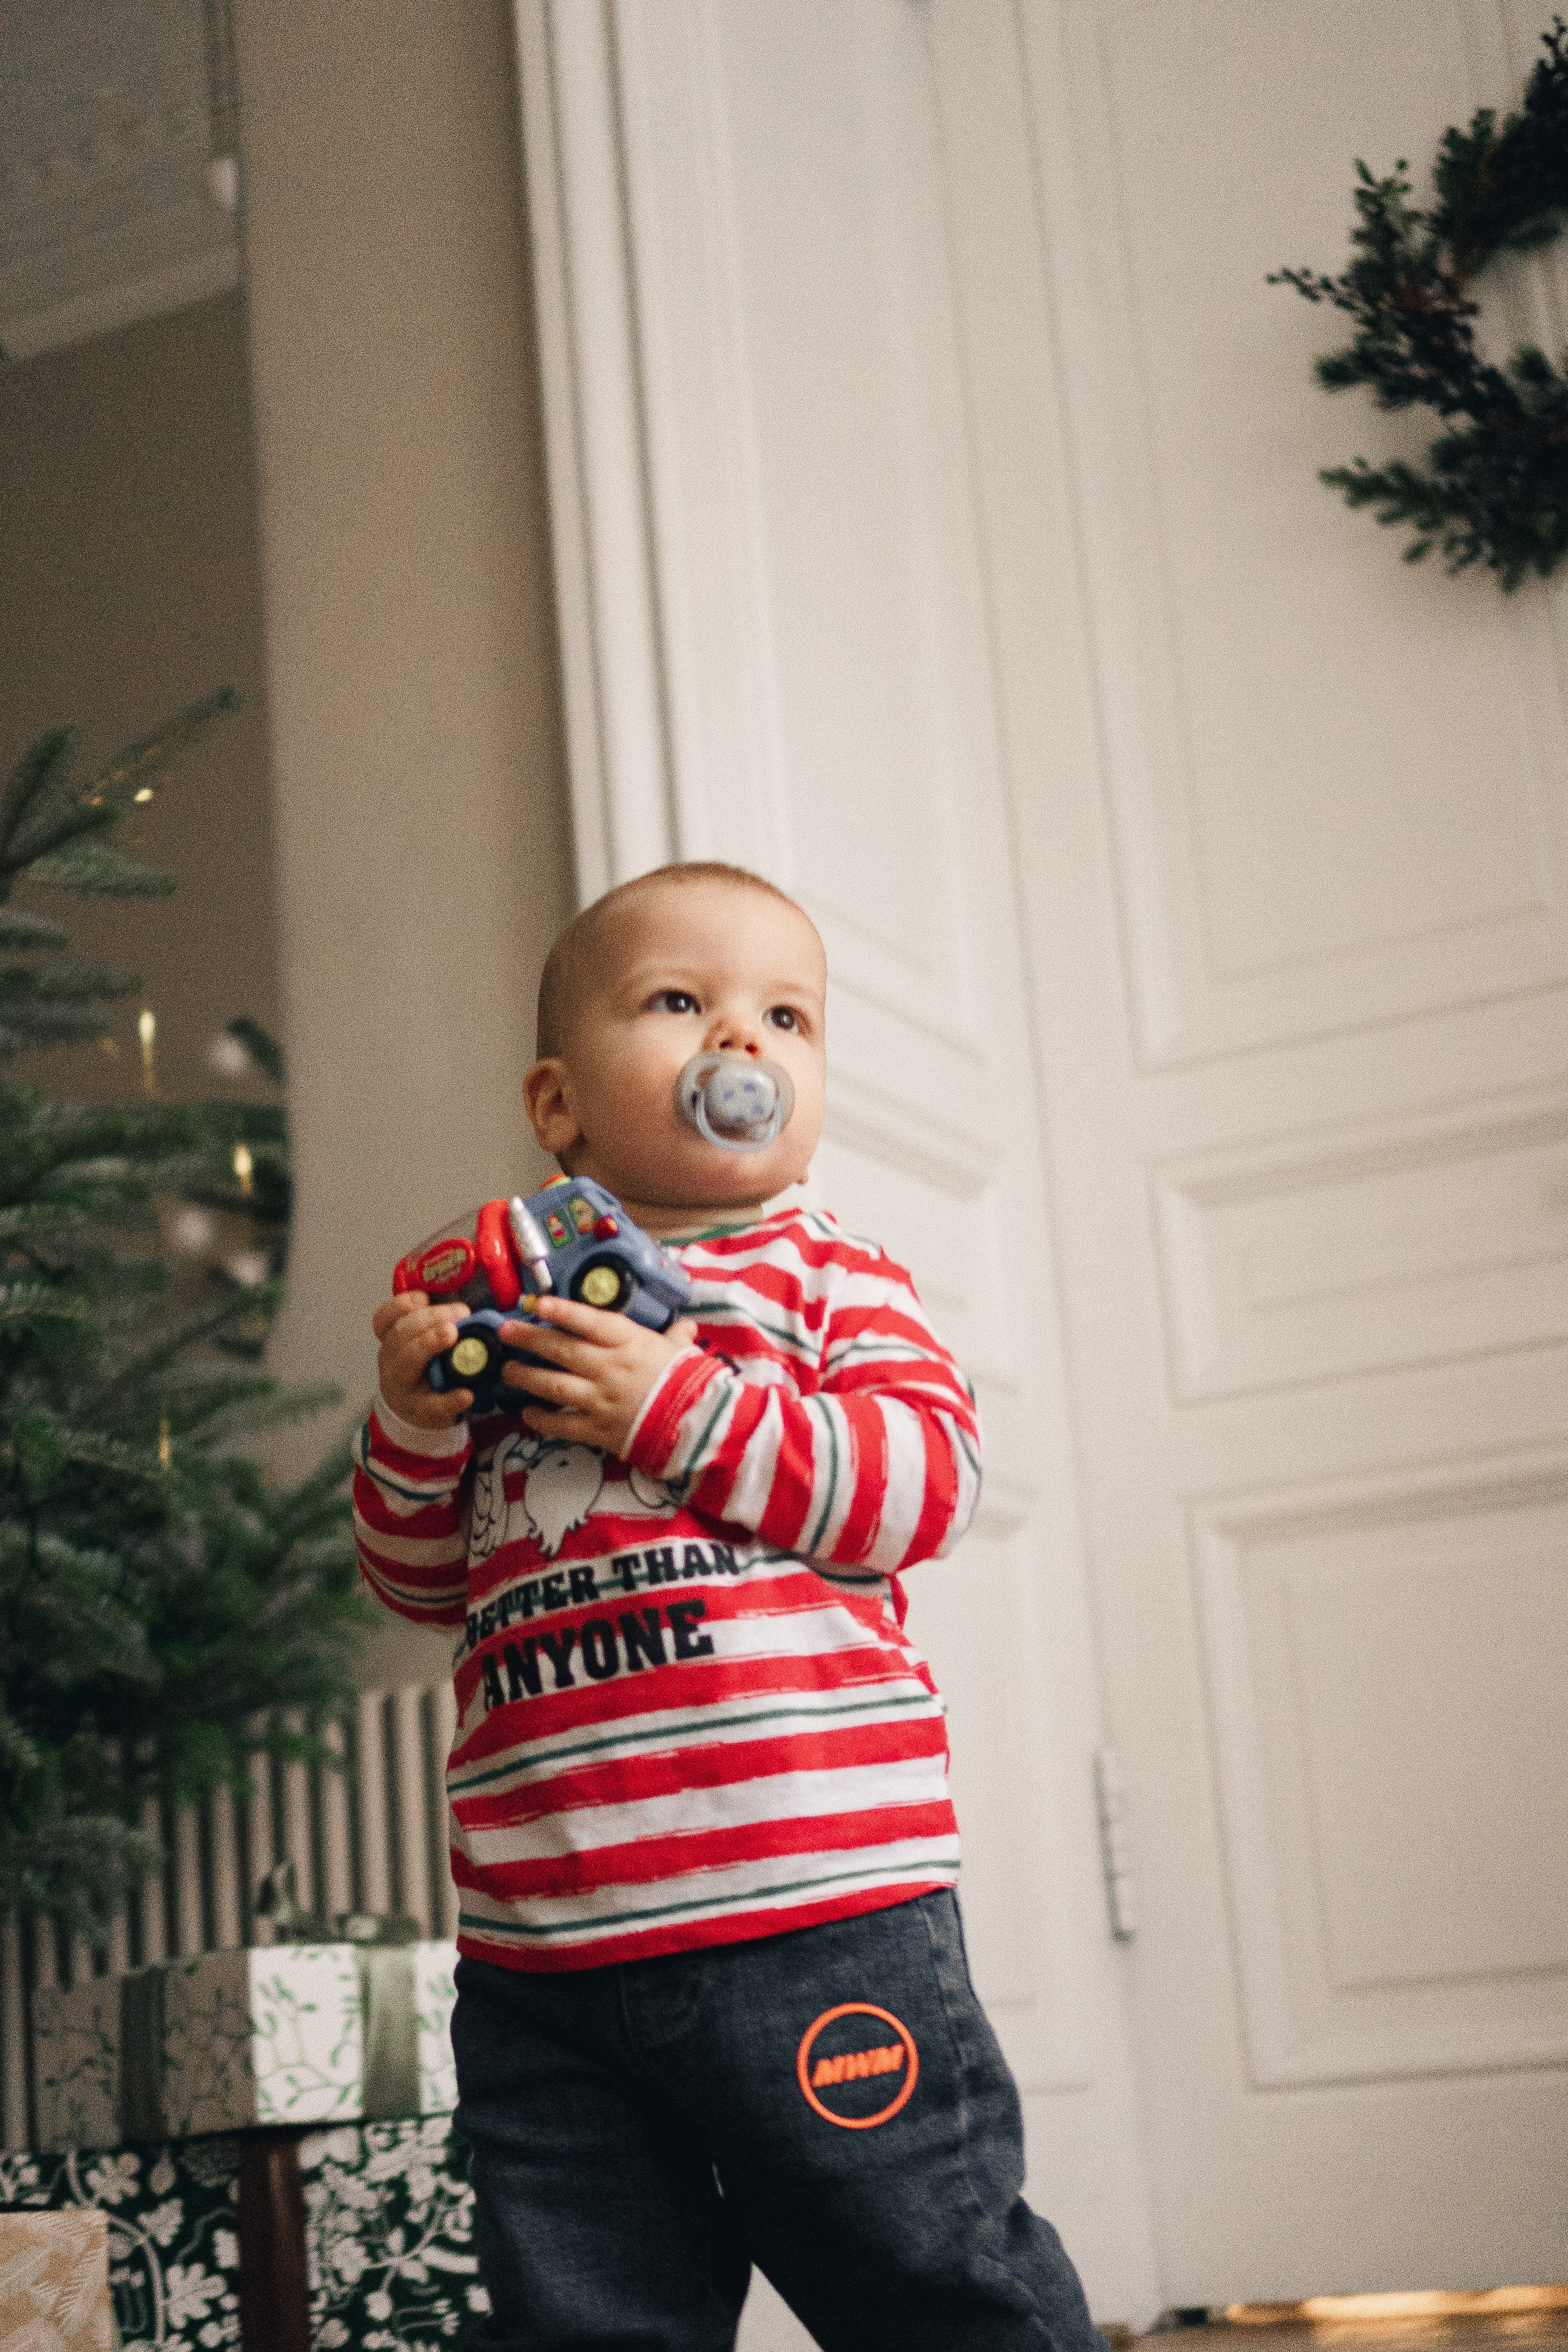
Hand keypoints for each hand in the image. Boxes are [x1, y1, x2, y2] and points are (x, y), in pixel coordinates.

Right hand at [371, 1291, 473, 1428]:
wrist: (415, 1414)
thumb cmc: (425, 1370)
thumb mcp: (421, 1345)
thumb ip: (435, 1325)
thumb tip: (465, 1304)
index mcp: (392, 1341)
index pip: (383, 1320)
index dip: (399, 1306)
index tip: (423, 1297)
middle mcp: (390, 1361)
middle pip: (399, 1335)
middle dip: (429, 1319)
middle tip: (460, 1312)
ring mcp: (401, 1387)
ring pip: (406, 1363)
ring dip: (429, 1344)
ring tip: (453, 1335)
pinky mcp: (419, 1411)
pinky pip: (432, 1404)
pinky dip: (449, 1399)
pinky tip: (466, 1394)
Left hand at [500, 1295, 698, 1455]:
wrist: (697, 1427)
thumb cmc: (690, 1383)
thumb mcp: (682, 1352)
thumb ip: (675, 1336)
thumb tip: (686, 1324)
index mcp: (630, 1344)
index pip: (591, 1323)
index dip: (564, 1312)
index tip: (540, 1303)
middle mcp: (610, 1369)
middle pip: (562, 1351)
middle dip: (530, 1339)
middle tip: (505, 1330)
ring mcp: (601, 1400)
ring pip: (554, 1386)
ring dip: (527, 1377)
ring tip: (506, 1370)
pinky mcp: (598, 1430)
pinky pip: (562, 1425)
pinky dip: (541, 1420)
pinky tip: (526, 1413)